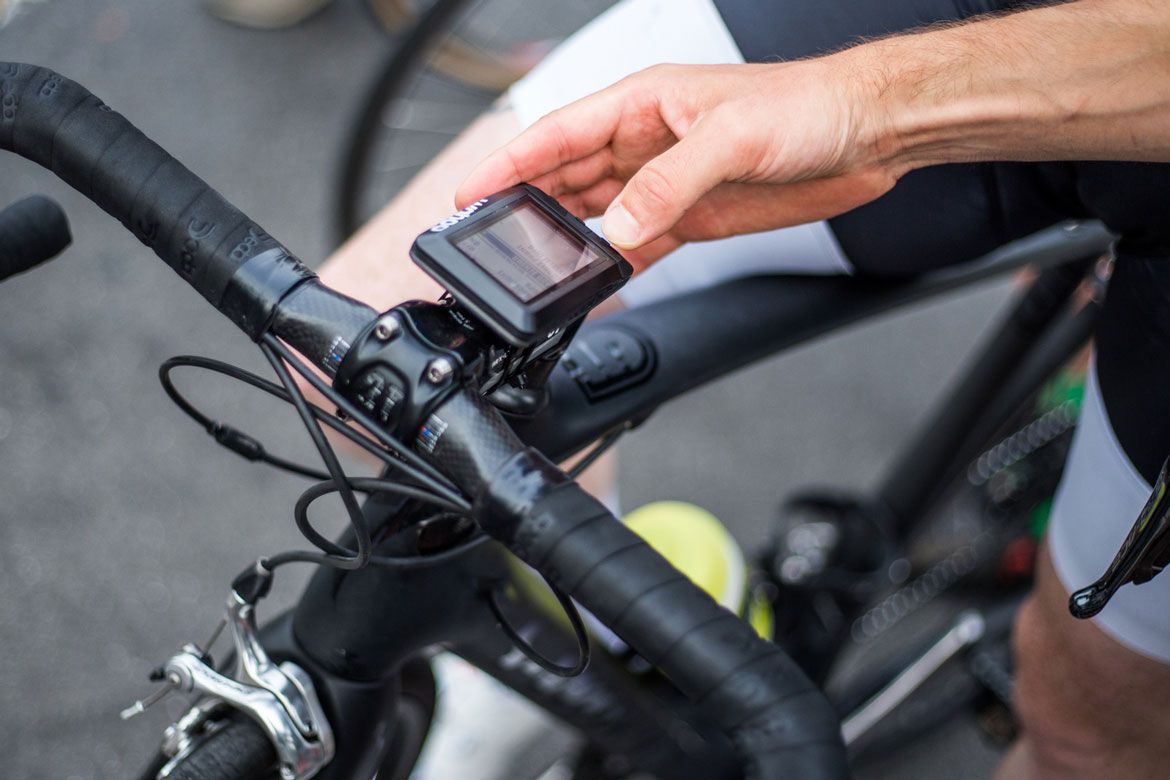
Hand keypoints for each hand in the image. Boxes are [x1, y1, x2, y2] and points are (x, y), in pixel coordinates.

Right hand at [456, 57, 900, 267]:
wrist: (867, 134)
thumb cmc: (806, 106)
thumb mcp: (732, 138)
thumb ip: (669, 184)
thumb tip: (619, 228)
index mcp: (643, 104)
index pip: (557, 133)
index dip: (509, 162)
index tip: (470, 191)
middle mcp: (646, 142)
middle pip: (566, 176)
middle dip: (526, 205)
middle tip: (489, 241)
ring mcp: (666, 182)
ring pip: (596, 213)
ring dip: (566, 238)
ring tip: (533, 267)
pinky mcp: (691, 216)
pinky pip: (638, 243)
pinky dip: (615, 263)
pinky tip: (595, 281)